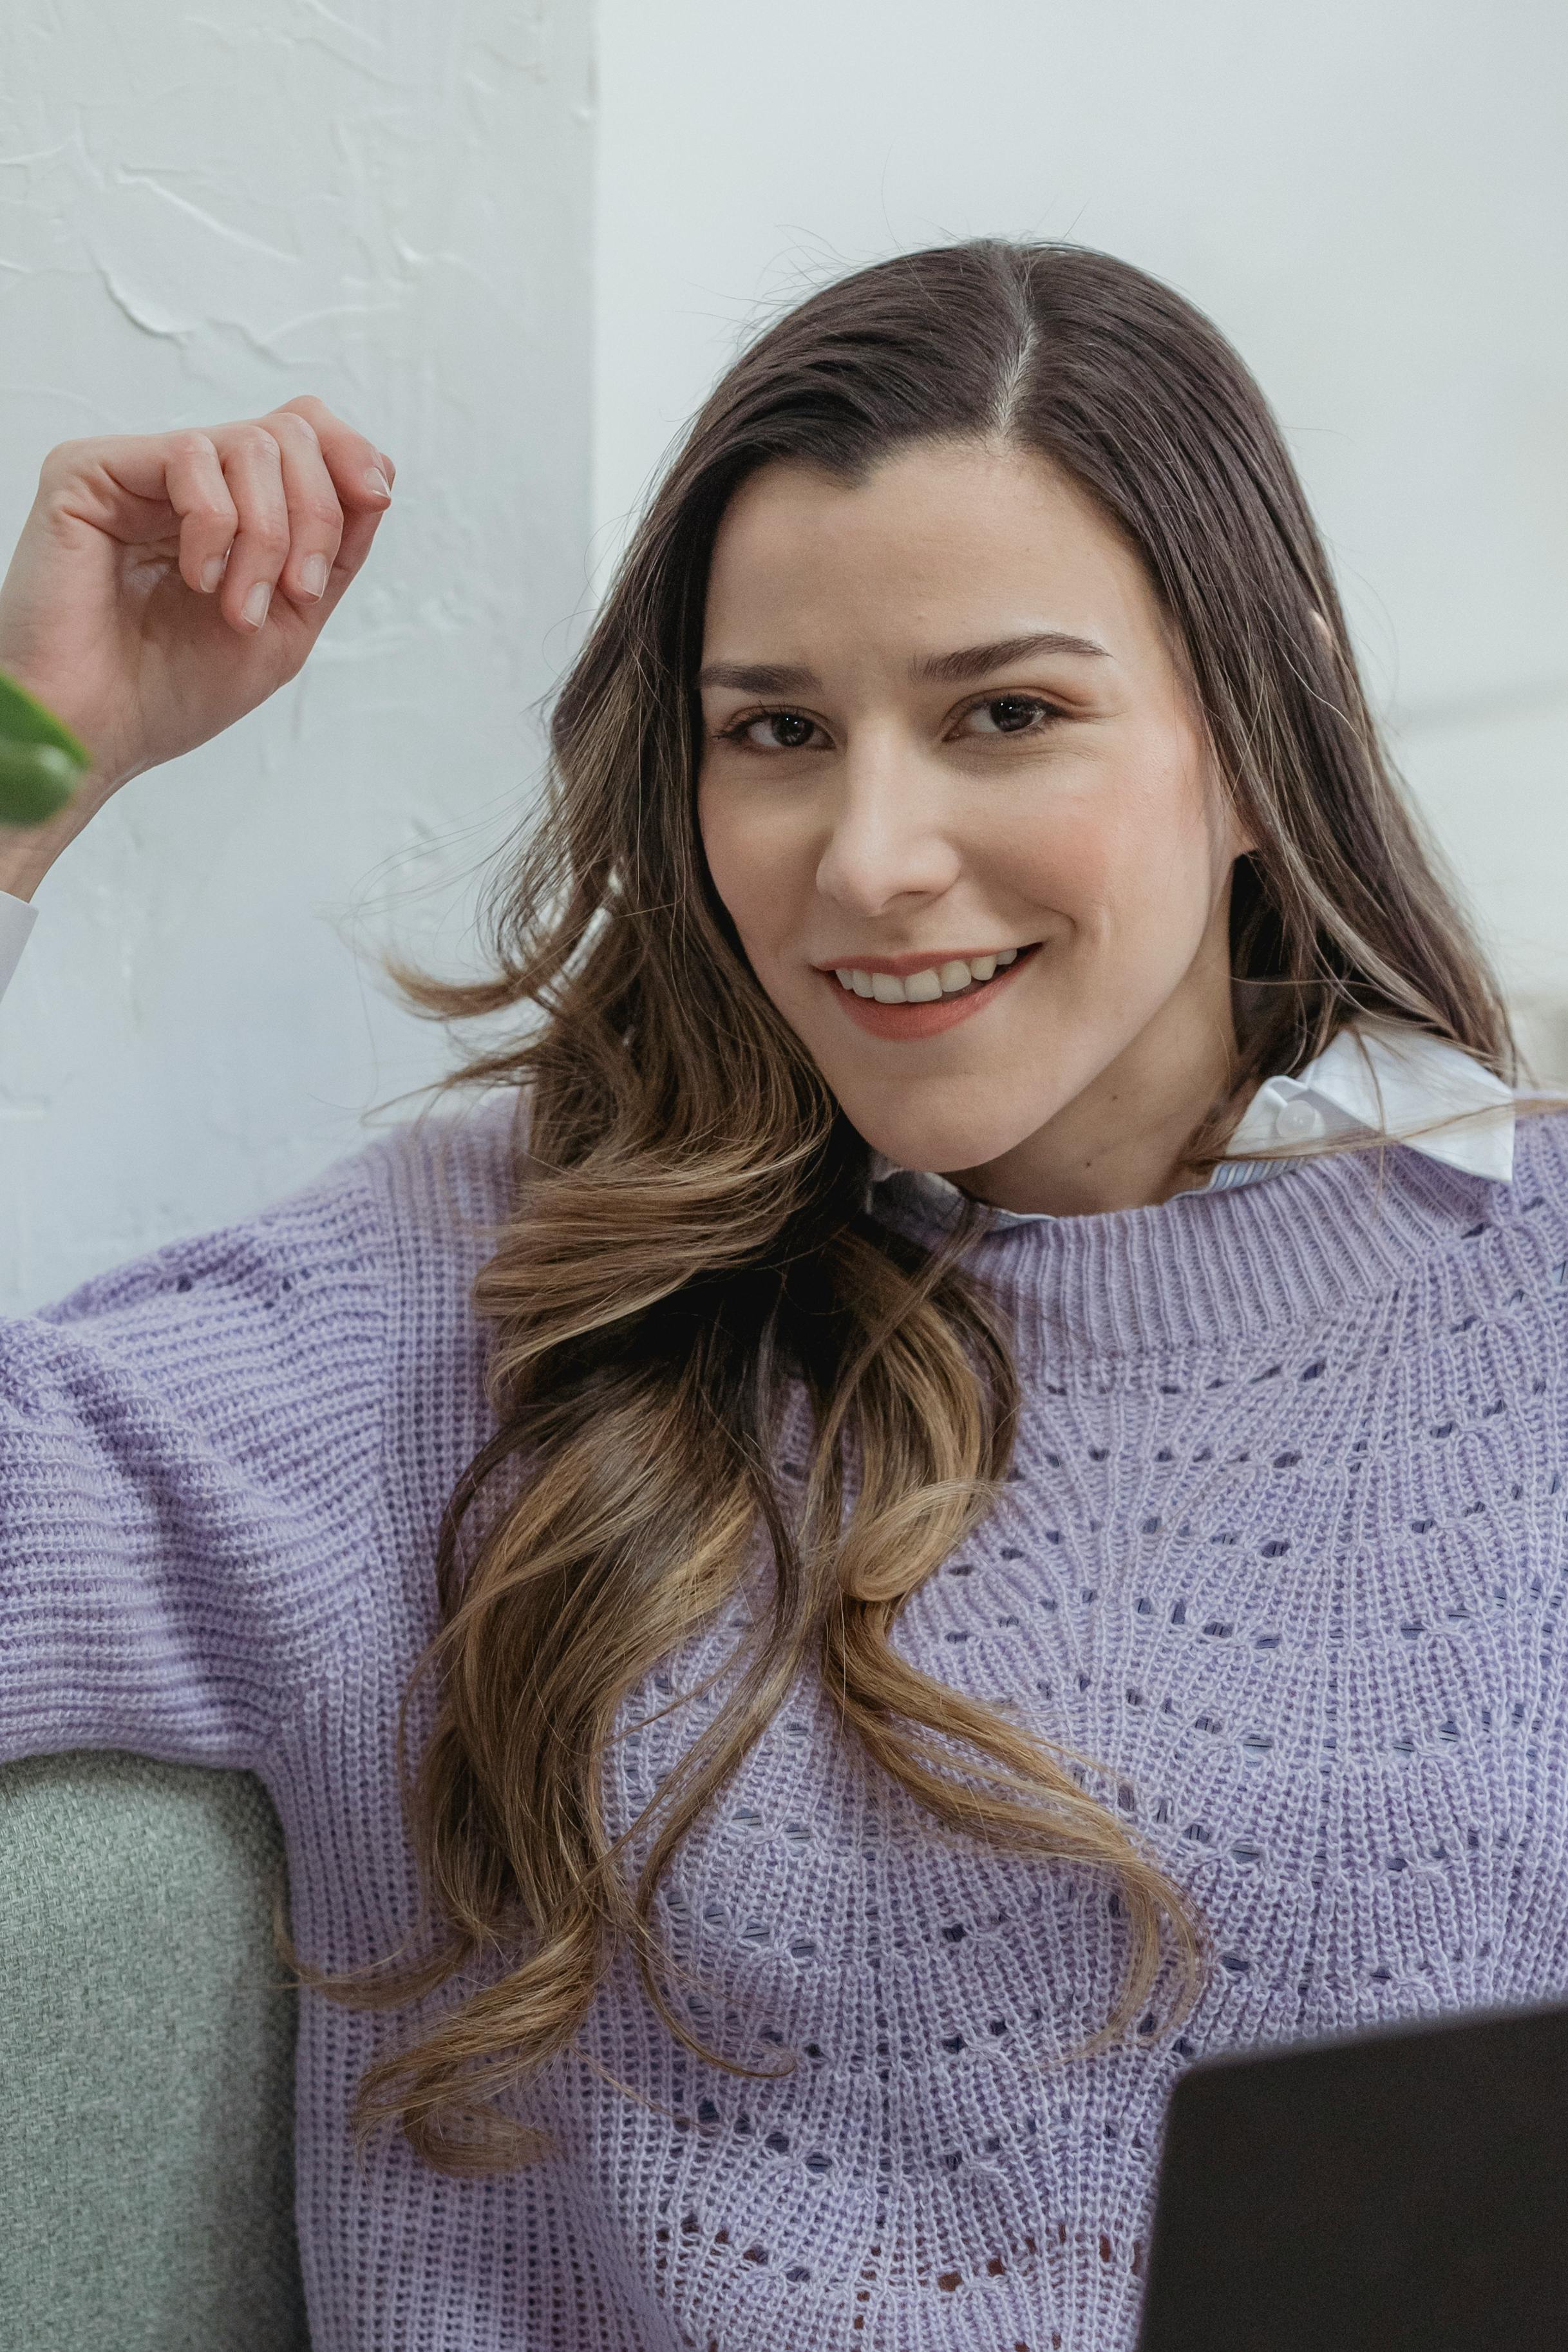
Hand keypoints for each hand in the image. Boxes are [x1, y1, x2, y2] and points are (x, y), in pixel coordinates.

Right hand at [0, 396, 392, 816]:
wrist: (98, 732)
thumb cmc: (174, 691)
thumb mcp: (289, 622)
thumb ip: (335, 552)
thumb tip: (378, 476)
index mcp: (233, 511)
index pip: (308, 436)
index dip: (351, 459)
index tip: (373, 505)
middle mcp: (188, 482)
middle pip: (291, 431)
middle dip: (317, 516)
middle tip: (297, 592)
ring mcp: (140, 472)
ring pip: (252, 442)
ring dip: (269, 536)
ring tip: (238, 608)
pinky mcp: (91, 470)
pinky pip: (190, 455)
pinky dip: (215, 525)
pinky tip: (197, 579)